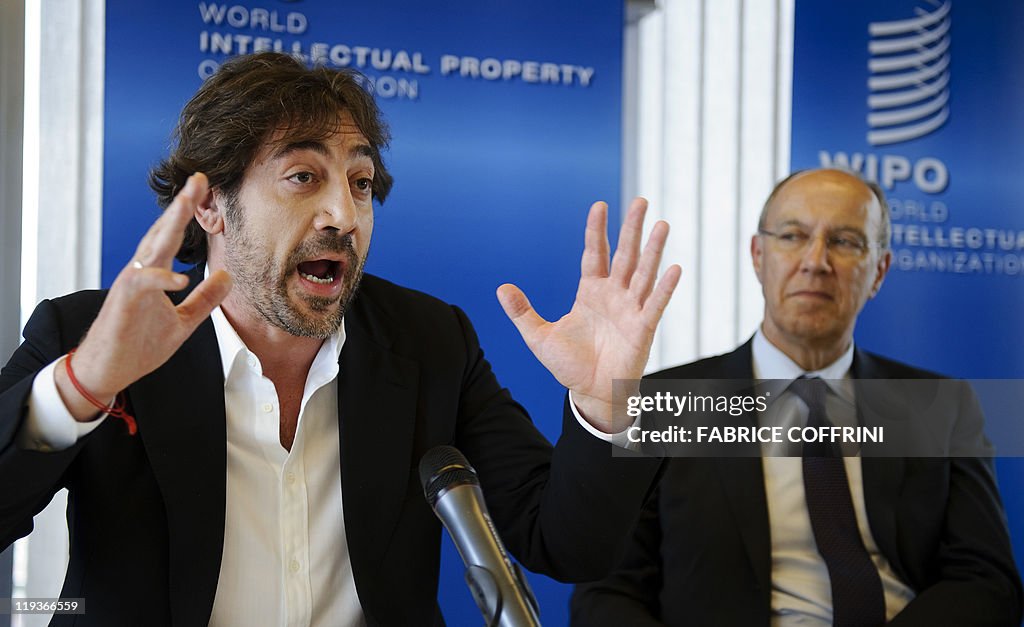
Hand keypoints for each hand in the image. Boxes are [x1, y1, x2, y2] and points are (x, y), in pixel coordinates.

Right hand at [55, 173, 232, 420]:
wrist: (109, 370)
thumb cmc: (139, 345)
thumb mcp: (184, 322)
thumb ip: (205, 300)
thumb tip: (228, 277)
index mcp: (155, 273)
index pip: (173, 236)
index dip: (188, 213)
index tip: (203, 188)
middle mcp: (142, 271)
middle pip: (163, 231)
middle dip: (180, 205)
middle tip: (198, 178)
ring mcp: (132, 284)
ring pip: (152, 247)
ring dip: (170, 224)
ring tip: (187, 202)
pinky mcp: (125, 301)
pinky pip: (144, 284)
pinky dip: (162, 279)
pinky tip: (182, 277)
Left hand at [497, 198, 679, 432]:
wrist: (590, 393)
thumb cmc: (569, 365)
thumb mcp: (539, 337)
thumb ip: (522, 312)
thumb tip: (501, 288)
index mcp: (590, 292)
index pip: (594, 253)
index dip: (596, 230)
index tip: (599, 205)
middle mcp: (613, 295)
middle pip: (624, 255)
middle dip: (631, 228)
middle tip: (641, 201)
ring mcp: (630, 309)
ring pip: (643, 273)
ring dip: (653, 250)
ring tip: (662, 225)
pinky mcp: (642, 328)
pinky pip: (655, 304)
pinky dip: (665, 288)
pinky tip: (675, 268)